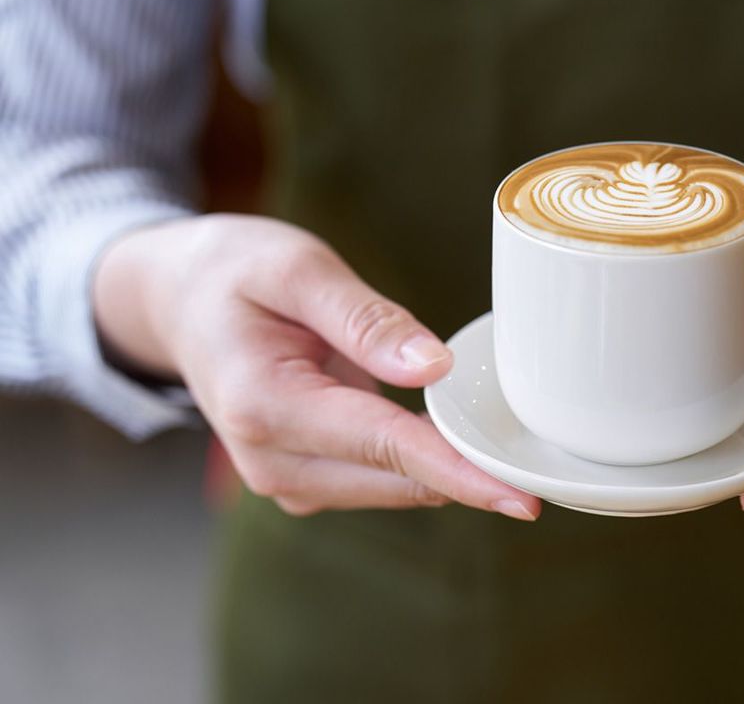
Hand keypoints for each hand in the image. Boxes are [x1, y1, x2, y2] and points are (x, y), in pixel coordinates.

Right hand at [93, 214, 540, 519]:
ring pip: (391, 488)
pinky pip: (378, 478)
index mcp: (265, 403)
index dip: (458, 474)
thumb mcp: (297, 269)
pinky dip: (419, 464)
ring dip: (446, 472)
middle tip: (540, 465)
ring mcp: (283, 476)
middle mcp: (269, 458)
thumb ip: (365, 320)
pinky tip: (451, 441)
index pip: (384, 447)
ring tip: (500, 448)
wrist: (179, 300)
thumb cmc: (235, 273)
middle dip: (467, 475)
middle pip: (394, 478)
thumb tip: (434, 369)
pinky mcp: (304, 476)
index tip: (519, 498)